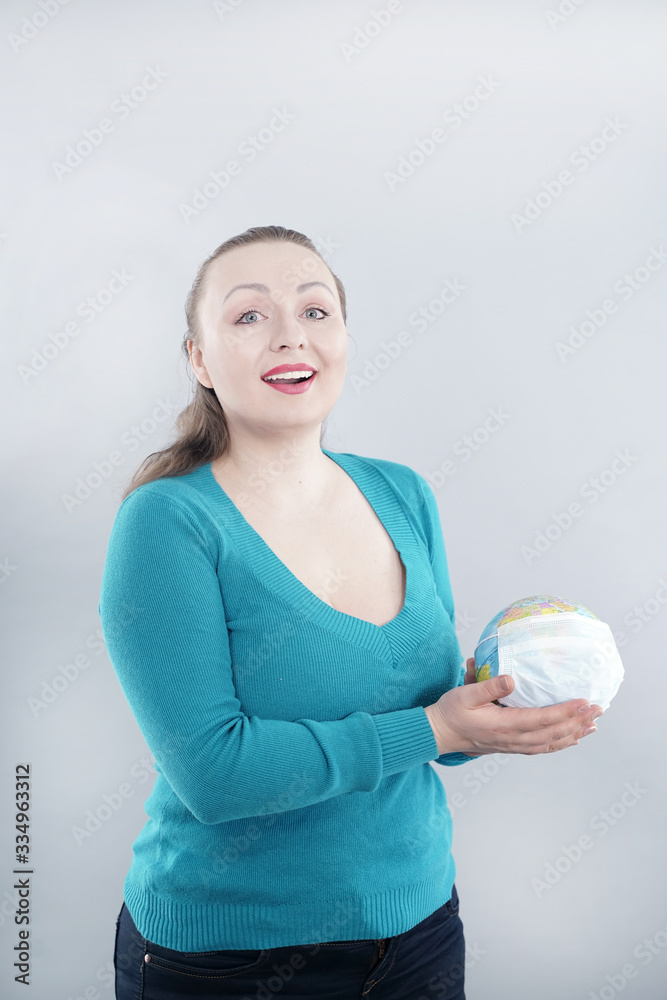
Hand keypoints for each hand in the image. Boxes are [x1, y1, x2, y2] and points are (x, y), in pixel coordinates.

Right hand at [424, 658, 602, 756]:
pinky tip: (572, 738)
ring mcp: (514, 745)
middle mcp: (513, 739)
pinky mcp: (513, 746)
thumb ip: (488, 686)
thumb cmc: (451, 712)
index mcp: (504, 725)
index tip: (584, 701)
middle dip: (578, 721)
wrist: (440, 734)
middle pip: (553, 733)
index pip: (542, 719)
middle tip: (599, 709)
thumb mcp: (464, 694)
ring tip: (593, 724)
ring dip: (574, 733)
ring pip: (551, 743)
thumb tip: (511, 679)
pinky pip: (543, 747)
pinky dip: (561, 743)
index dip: (566, 711)